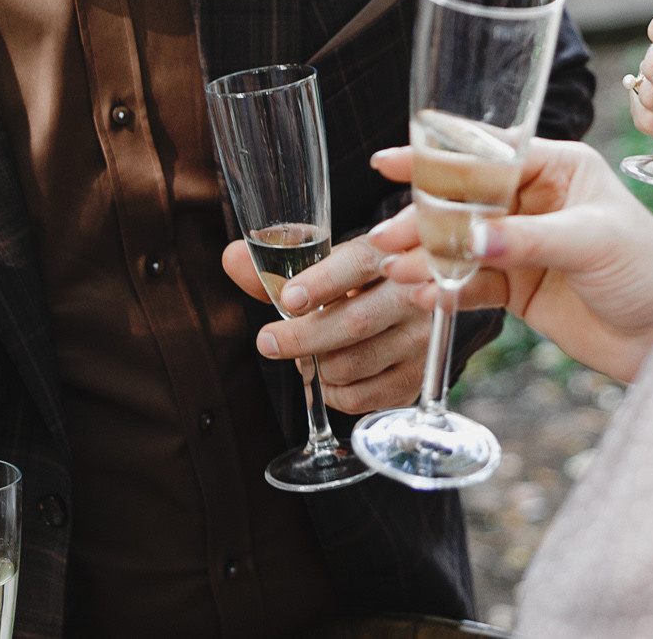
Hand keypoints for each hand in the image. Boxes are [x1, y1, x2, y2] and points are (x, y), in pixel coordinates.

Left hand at [219, 235, 431, 413]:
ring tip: (311, 353)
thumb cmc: (361, 283)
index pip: (357, 264)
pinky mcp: (418, 377)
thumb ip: (278, 267)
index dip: (321, 283)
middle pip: (355, 322)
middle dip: (302, 337)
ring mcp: (421, 339)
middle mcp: (415, 294)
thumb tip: (231, 259)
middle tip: (268, 341)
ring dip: (317, 365)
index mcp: (388, 253)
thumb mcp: (328, 265)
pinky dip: (334, 391)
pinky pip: (362, 397)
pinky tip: (334, 373)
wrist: (418, 305)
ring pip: (353, 364)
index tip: (288, 300)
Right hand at [366, 140, 652, 383]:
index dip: (440, 157)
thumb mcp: (593, 243)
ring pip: (462, 245)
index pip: (489, 154)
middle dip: (425, 217)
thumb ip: (529, 240)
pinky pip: (473, 284)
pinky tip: (426, 296)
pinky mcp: (519, 288)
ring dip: (429, 256)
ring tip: (397, 270)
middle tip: (388, 235)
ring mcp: (524, 246)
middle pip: (466, 201)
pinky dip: (447, 290)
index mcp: (559, 168)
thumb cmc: (651, 271)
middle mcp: (537, 200)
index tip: (393, 161)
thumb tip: (473, 240)